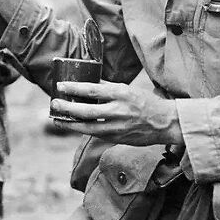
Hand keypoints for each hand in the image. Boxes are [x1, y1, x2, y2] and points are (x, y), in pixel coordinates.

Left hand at [50, 80, 183, 145]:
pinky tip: (73, 126)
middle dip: (67, 108)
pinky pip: (95, 133)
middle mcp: (118, 111)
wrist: (165, 123)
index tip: (59, 86)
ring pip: (88, 127)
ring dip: (70, 123)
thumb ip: (107, 87)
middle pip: (86, 111)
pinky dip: (82, 129)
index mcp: (120, 94)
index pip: (92, 90)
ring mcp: (117, 127)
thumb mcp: (127, 89)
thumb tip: (88, 80)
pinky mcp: (117, 138)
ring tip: (57, 119)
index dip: (74, 89)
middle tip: (54, 103)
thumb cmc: (145, 103)